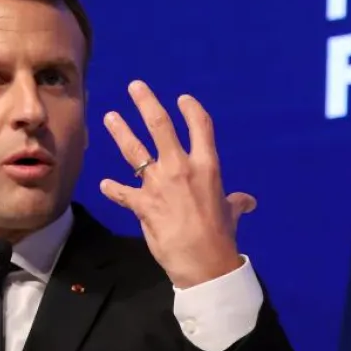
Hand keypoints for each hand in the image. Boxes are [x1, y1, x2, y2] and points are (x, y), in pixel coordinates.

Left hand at [98, 81, 257, 288]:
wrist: (204, 264)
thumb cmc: (221, 238)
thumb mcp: (230, 215)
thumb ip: (234, 203)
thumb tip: (246, 201)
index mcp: (207, 167)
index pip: (201, 127)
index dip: (191, 110)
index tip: (182, 98)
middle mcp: (181, 168)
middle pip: (160, 125)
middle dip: (146, 103)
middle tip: (135, 87)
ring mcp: (158, 184)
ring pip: (134, 149)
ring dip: (120, 131)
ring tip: (109, 116)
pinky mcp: (141, 203)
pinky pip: (122, 192)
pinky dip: (113, 189)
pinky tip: (104, 184)